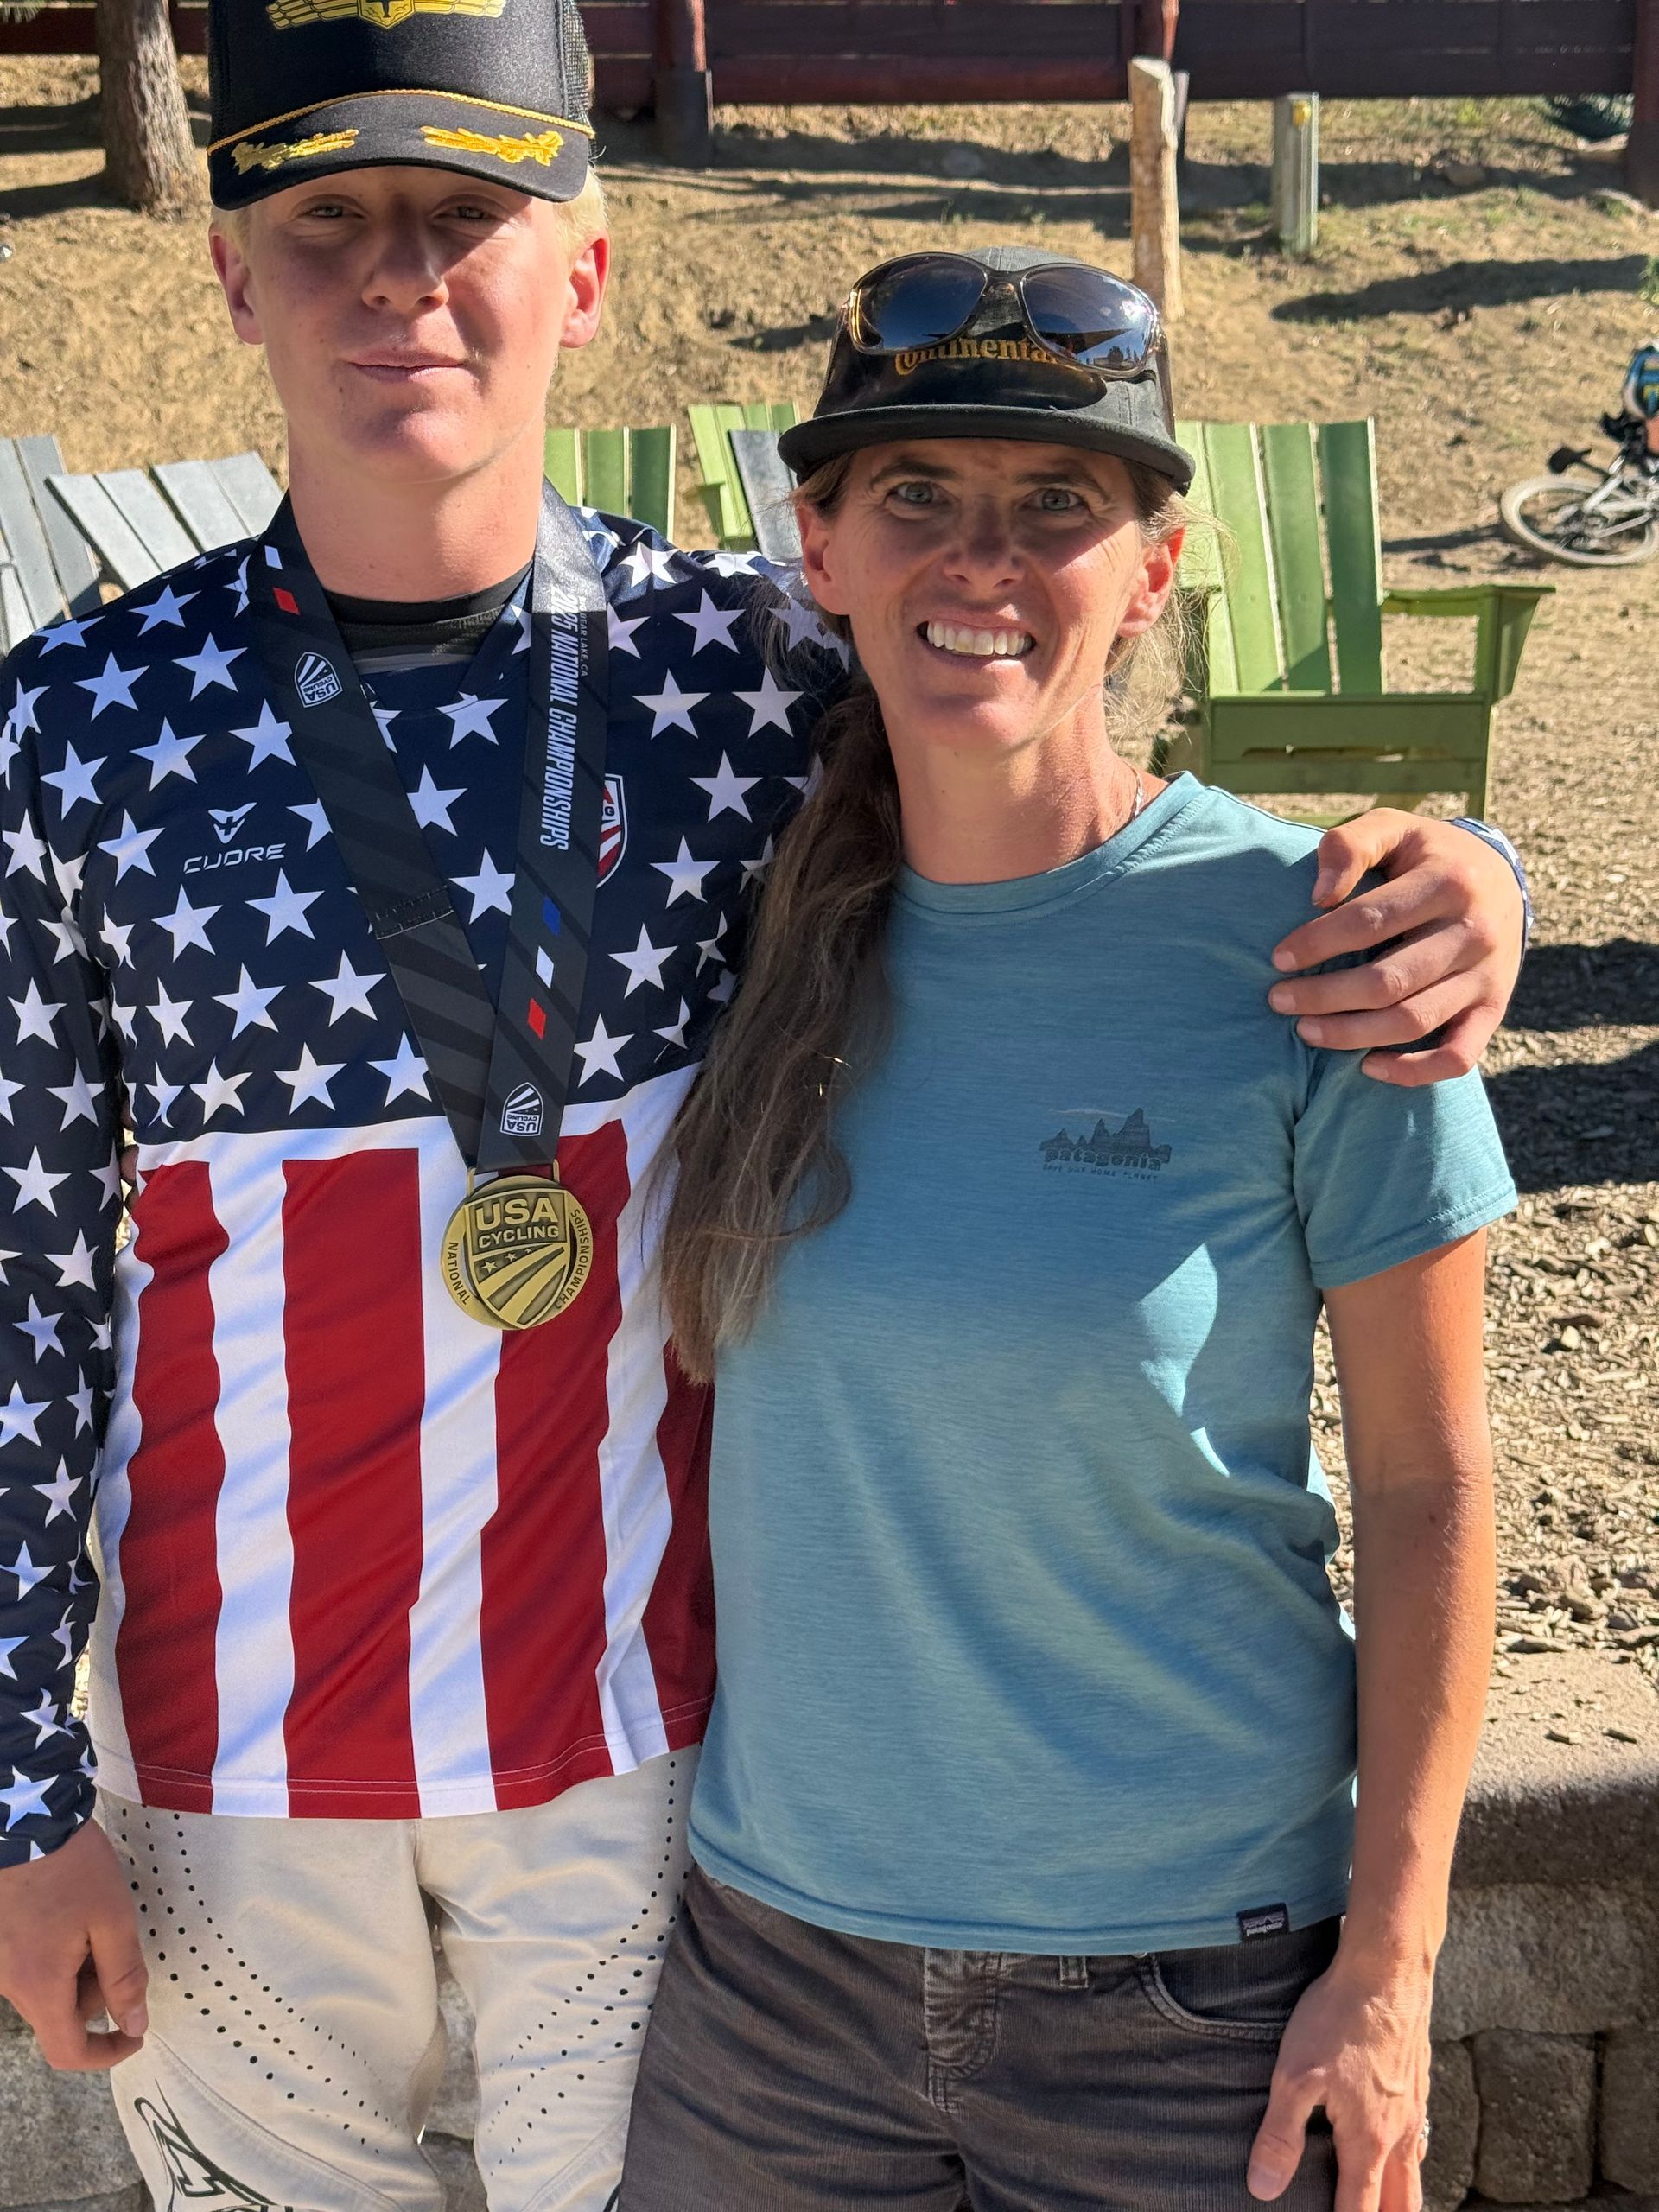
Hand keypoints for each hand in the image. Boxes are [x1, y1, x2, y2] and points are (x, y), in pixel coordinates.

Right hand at [0, 1820, 147, 2069]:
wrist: (23, 1818)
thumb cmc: (72, 1868)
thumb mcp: (112, 1919)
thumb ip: (124, 1977)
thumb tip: (133, 2024)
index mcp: (38, 1987)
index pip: (67, 2051)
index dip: (106, 2054)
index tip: (134, 2034)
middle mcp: (9, 1984)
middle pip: (59, 2014)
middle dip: (96, 1991)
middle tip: (116, 1940)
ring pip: (46, 1986)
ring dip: (76, 1968)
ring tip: (92, 1916)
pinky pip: (30, 1964)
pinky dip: (56, 1952)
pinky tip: (70, 1912)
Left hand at [1247, 1952, 1431, 2211]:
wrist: (1386, 1969)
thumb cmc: (1338, 2017)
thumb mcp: (1294, 2074)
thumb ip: (1280, 2136)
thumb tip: (1263, 2189)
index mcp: (1368, 2140)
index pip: (1362, 2210)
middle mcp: (1399, 2133)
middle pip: (1402, 2204)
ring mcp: (1415, 2108)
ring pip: (1414, 2173)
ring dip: (1401, 2198)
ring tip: (1384, 2204)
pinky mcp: (1418, 2082)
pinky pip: (1418, 2139)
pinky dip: (1408, 2161)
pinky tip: (1393, 2149)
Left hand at [1267, 811, 1523, 1084]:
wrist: (1502, 877)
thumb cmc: (1427, 854)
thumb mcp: (1393, 827)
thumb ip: (1350, 844)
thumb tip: (1319, 895)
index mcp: (1448, 881)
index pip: (1370, 922)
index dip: (1317, 943)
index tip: (1279, 958)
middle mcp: (1474, 932)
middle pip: (1388, 980)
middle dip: (1324, 995)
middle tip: (1279, 1000)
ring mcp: (1488, 975)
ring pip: (1414, 1020)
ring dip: (1352, 1034)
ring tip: (1306, 1031)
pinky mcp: (1493, 1008)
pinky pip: (1457, 1055)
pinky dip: (1413, 1071)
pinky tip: (1368, 1067)